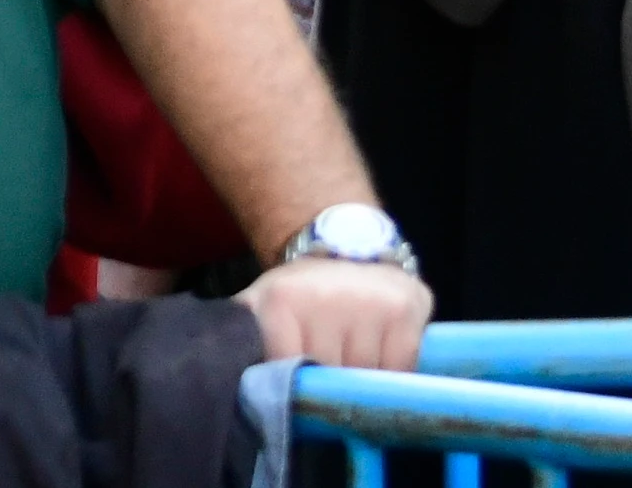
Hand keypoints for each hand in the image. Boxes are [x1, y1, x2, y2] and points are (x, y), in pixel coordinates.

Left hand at [240, 249, 432, 374]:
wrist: (347, 247)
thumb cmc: (301, 292)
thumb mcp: (261, 304)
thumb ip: (243, 336)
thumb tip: (225, 370)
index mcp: (282, 300)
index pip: (289, 370)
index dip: (295, 385)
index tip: (299, 385)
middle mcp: (326, 297)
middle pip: (331, 377)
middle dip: (331, 383)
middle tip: (329, 369)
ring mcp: (370, 302)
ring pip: (368, 377)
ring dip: (363, 380)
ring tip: (354, 358)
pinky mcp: (407, 308)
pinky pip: (403, 367)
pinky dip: (393, 371)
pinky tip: (380, 353)